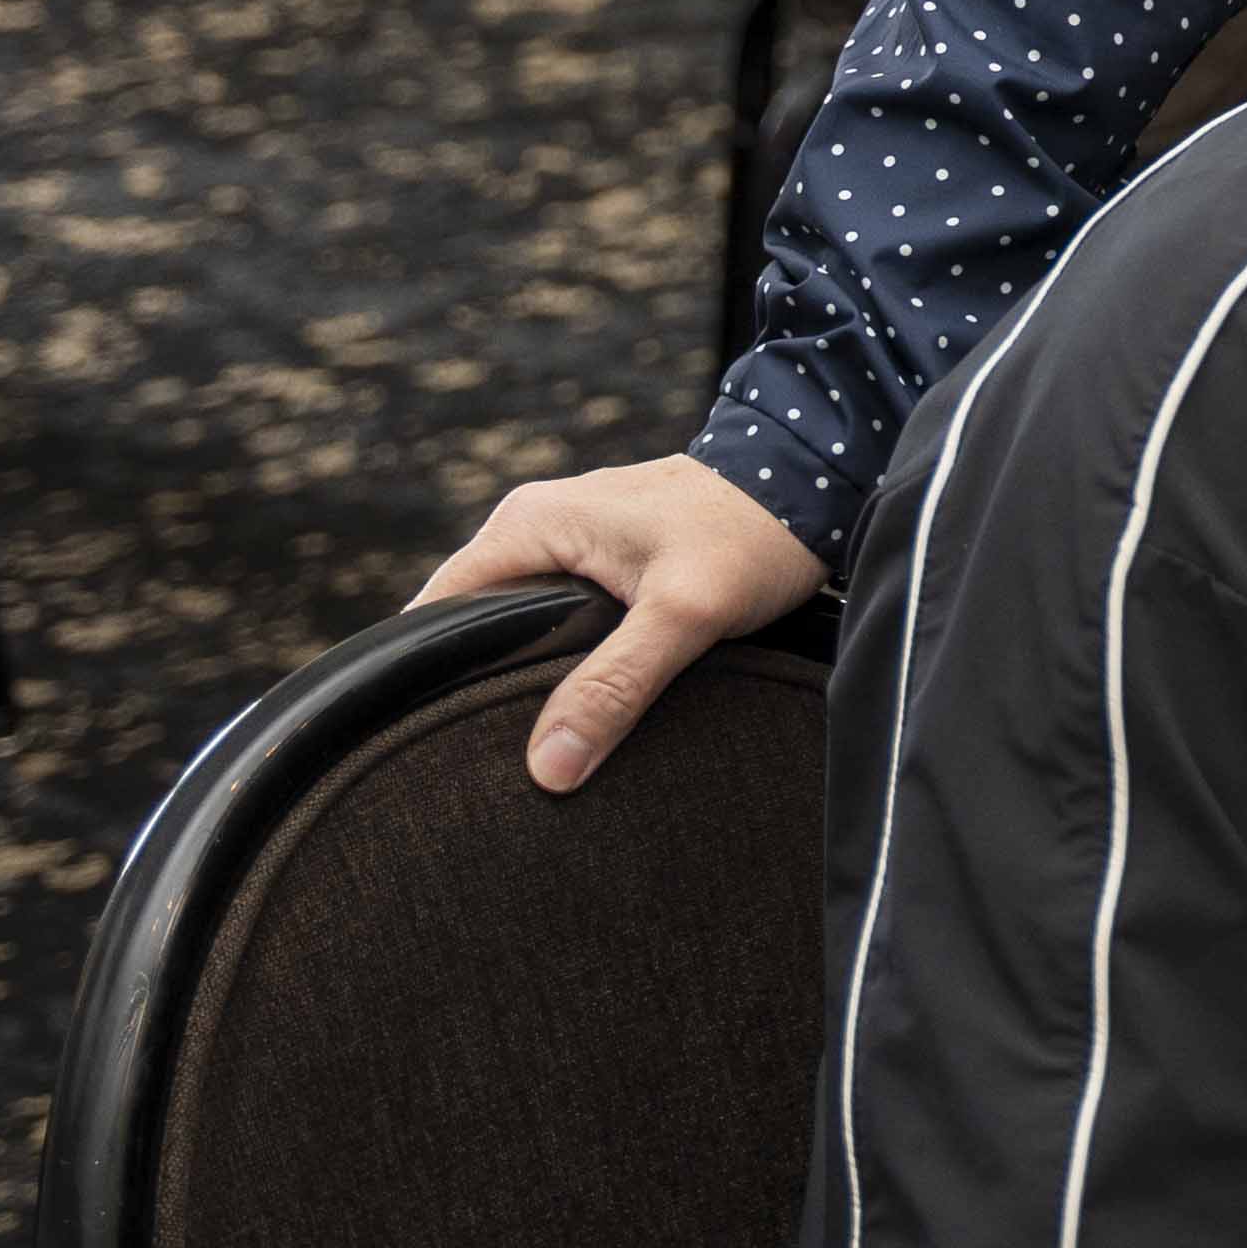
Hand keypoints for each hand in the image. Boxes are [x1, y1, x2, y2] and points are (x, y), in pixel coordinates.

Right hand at [417, 456, 829, 790]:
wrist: (818, 481)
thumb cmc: (753, 530)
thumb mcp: (684, 612)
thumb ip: (614, 686)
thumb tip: (546, 766)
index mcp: (529, 525)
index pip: (438, 612)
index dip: (428, 677)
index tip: (429, 742)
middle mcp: (537, 527)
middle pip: (473, 624)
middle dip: (475, 686)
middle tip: (476, 758)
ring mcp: (571, 543)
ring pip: (519, 625)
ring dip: (524, 675)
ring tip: (522, 746)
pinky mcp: (606, 561)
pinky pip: (557, 620)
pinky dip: (561, 661)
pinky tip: (574, 709)